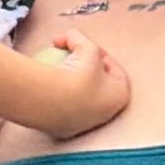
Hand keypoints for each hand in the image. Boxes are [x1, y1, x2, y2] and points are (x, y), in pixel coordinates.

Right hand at [15, 28, 130, 137]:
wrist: (52, 102)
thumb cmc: (78, 75)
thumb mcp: (85, 47)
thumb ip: (79, 38)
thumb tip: (69, 34)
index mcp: (120, 96)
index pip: (115, 70)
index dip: (100, 54)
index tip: (85, 47)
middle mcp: (106, 114)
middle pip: (98, 86)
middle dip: (84, 69)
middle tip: (69, 56)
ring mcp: (85, 124)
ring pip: (79, 98)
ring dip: (68, 82)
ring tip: (54, 68)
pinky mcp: (63, 129)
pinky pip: (61, 107)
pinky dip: (55, 95)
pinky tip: (44, 83)